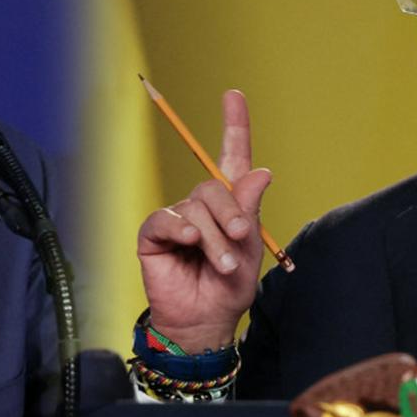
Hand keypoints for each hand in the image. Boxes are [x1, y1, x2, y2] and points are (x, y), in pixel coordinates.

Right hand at [138, 90, 271, 351]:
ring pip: (195, 208)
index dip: (234, 126)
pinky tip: (190, 243)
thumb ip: (250, 211)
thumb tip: (262, 171)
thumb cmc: (228, 288)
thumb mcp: (249, 249)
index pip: (231, 157)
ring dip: (212, 236)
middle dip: (231, 212)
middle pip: (214, 186)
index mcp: (230, 205)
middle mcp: (202, 206)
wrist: (204, 322)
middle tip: (239, 240)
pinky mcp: (154, 234)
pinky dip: (181, 230)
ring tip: (220, 264)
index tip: (233, 95)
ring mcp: (177, 218)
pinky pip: (166, 219)